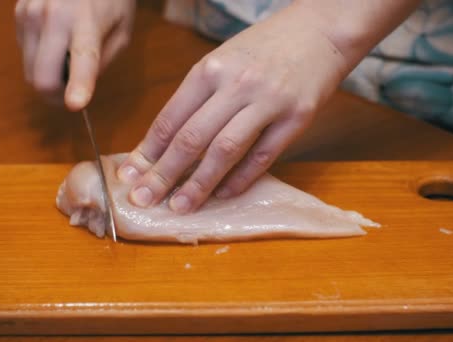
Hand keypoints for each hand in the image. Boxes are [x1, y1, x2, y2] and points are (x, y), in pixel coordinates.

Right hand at [14, 0, 134, 110]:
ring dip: (47, 76)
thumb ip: (103, 63)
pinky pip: (25, 53)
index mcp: (86, 22)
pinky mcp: (17, 13)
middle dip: (55, 96)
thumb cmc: (110, 0)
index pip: (82, 59)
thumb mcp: (121, 32)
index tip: (75, 104)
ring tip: (67, 61)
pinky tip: (55, 41)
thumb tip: (78, 87)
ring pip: (29, 70)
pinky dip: (40, 58)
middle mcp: (51, 17)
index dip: (77, 85)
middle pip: (41, 77)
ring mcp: (29, 14)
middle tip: (71, 97)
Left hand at [117, 2, 348, 213]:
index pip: (170, 118)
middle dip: (164, 174)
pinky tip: (223, 195)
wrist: (319, 31)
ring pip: (225, 150)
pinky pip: (262, 156)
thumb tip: (166, 142)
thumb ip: (197, 97)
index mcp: (210, 68)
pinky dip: (240, 179)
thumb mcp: (222, 60)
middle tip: (144, 201)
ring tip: (181, 207)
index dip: (148, 152)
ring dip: (199, 184)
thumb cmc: (264, 47)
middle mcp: (235, 84)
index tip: (132, 177)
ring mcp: (268, 102)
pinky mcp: (296, 118)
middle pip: (191, 138)